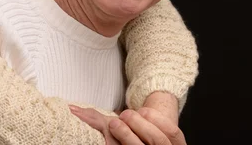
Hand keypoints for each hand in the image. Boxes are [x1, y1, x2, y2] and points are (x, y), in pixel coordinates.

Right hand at [70, 105, 185, 144]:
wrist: (152, 134)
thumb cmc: (128, 133)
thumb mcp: (112, 131)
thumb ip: (96, 120)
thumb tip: (74, 109)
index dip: (122, 140)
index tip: (111, 125)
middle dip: (127, 135)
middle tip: (115, 123)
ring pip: (156, 140)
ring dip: (139, 124)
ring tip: (126, 115)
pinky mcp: (177, 142)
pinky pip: (169, 130)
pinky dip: (155, 118)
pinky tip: (143, 113)